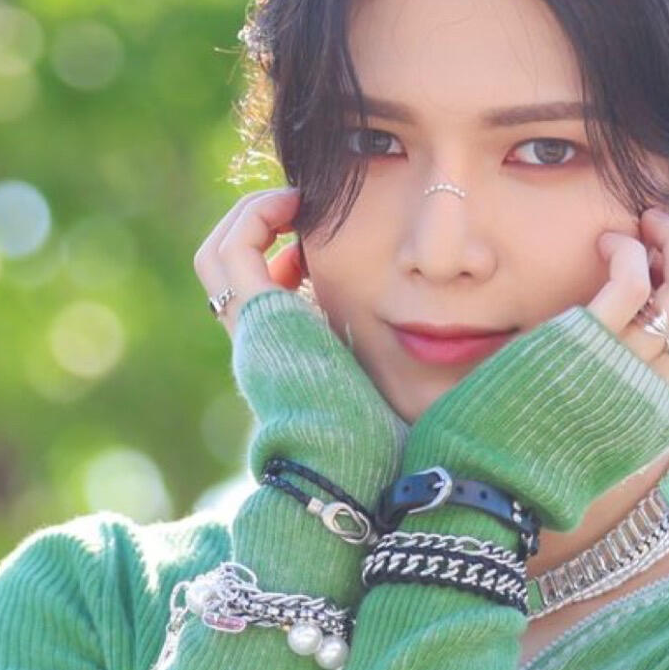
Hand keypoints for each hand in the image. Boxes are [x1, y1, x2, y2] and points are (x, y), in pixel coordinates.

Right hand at [193, 185, 407, 507]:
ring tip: (294, 199)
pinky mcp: (257, 322)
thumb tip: (451, 336)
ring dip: (251, 217)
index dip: (279, 257)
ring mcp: (251, 335)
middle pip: (227, 273)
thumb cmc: (390, 443)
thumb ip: (398, 359)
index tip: (317, 239)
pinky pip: (232, 252)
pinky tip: (295, 204)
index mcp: (289, 361)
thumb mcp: (390, 388)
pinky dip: (254, 218)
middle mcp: (259, 348)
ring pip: (218, 257)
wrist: (362, 470)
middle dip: (257, 228)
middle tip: (299, 205)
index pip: (261, 296)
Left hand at [396, 210, 668, 540]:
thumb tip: (615, 359)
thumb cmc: (519, 454)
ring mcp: (627, 370)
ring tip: (641, 224)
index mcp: (663, 415)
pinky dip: (627, 249)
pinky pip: (634, 281)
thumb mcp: (586, 431)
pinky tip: (604, 243)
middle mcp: (658, 394)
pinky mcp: (587, 347)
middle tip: (662, 228)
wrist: (482, 486)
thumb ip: (612, 398)